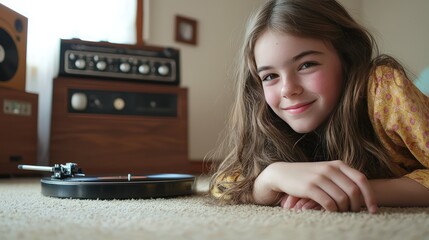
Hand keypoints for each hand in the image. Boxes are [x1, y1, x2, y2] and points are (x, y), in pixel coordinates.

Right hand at [253, 160, 377, 212]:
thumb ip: (343, 178)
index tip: (374, 210)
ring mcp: (320, 177)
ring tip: (341, 212)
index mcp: (338, 164)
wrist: (283, 173)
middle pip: (354, 191)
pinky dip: (333, 211)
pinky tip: (330, 212)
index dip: (370, 196)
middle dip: (357, 206)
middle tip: (354, 213)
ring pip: (342, 199)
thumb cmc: (308, 176)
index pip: (361, 179)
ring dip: (344, 209)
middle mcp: (330, 169)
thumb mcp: (326, 172)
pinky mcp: (309, 187)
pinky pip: (328, 203)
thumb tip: (363, 195)